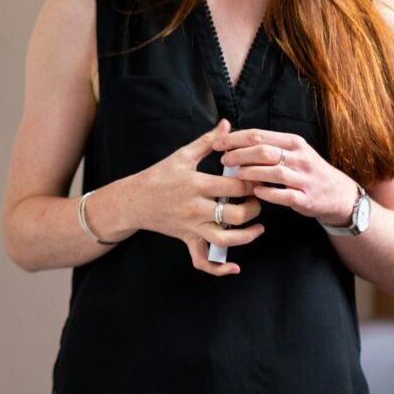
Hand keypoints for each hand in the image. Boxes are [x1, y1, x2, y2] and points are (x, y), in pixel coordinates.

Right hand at [133, 119, 262, 275]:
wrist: (133, 200)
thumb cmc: (158, 175)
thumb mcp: (182, 155)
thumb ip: (208, 141)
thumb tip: (227, 124)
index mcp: (196, 184)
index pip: (235, 187)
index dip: (253, 183)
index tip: (260, 178)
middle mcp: (196, 208)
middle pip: (236, 214)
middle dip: (254, 208)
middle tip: (259, 199)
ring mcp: (192, 227)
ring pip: (226, 240)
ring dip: (247, 236)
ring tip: (258, 227)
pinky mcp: (187, 240)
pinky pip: (203, 261)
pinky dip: (219, 269)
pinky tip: (235, 267)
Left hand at [213, 128, 357, 224]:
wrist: (338, 194)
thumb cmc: (307, 170)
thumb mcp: (293, 152)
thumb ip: (268, 146)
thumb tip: (234, 141)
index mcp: (293, 142)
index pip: (259, 135)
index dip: (235, 138)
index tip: (218, 143)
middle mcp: (300, 157)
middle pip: (264, 151)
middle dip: (240, 154)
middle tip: (224, 159)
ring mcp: (304, 178)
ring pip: (274, 171)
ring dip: (251, 172)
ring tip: (236, 175)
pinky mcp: (306, 198)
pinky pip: (285, 195)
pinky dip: (268, 193)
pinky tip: (255, 192)